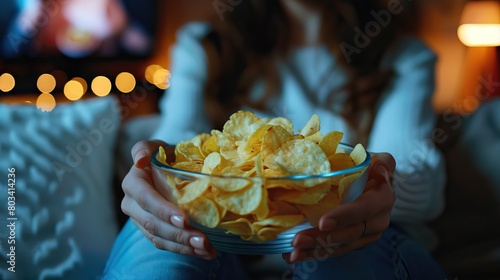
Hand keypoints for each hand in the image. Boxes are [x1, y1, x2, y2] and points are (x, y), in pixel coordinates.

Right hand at [121, 140, 216, 258]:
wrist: (166, 166)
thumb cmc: (165, 155)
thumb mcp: (156, 147)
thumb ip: (144, 148)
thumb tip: (140, 160)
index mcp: (133, 184)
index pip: (147, 200)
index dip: (164, 211)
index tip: (184, 220)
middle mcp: (131, 204)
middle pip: (153, 223)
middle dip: (178, 234)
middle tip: (202, 240)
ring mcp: (140, 220)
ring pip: (159, 238)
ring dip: (184, 246)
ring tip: (207, 249)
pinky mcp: (151, 231)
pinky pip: (165, 244)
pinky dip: (184, 250)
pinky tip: (204, 252)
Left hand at [284, 153, 395, 262]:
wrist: (373, 183)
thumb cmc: (369, 169)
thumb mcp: (377, 160)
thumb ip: (382, 162)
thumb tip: (379, 169)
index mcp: (382, 200)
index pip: (363, 210)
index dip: (344, 217)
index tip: (323, 223)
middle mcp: (377, 222)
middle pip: (348, 233)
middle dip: (322, 239)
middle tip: (297, 240)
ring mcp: (365, 235)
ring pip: (339, 246)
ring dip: (314, 251)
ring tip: (293, 252)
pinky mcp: (352, 243)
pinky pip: (332, 251)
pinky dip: (313, 254)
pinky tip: (294, 255)